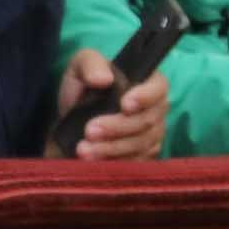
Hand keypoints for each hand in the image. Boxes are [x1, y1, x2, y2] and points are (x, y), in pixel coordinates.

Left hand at [49, 51, 167, 159]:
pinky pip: (136, 163)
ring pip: (141, 145)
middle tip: (89, 131)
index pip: (159, 87)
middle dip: (118, 127)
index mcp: (147, 82)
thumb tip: (103, 78)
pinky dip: (114, 163)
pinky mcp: (143, 157)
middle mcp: (156, 109)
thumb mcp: (79, 68)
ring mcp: (152, 135)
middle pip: (148, 121)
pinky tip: (93, 162)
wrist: (69, 123)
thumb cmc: (81, 90)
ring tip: (83, 149)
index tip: (124, 104)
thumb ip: (91, 65)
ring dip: (111, 148)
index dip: (145, 97)